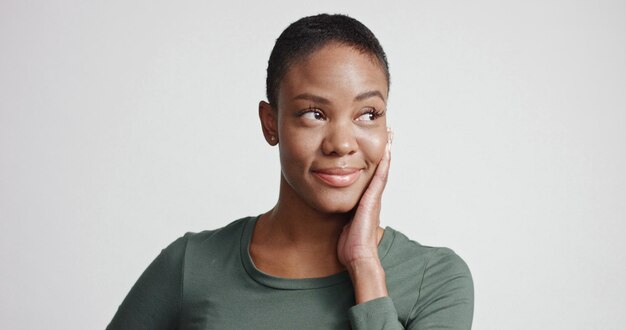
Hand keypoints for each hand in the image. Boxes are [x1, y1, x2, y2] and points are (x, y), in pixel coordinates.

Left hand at [337, 129, 391, 302]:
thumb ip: (342, 214)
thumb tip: (333, 210)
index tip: (379, 146)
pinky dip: (384, 164)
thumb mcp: (344, 224)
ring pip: (382, 170)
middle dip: (384, 152)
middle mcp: (372, 198)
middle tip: (388, 134)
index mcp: (365, 202)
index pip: (372, 176)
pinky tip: (387, 150)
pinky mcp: (372, 200)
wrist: (358, 256)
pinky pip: (380, 178)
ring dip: (387, 153)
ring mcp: (374, 198)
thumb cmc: (349, 245)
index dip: (376, 161)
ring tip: (390, 136)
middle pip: (380, 169)